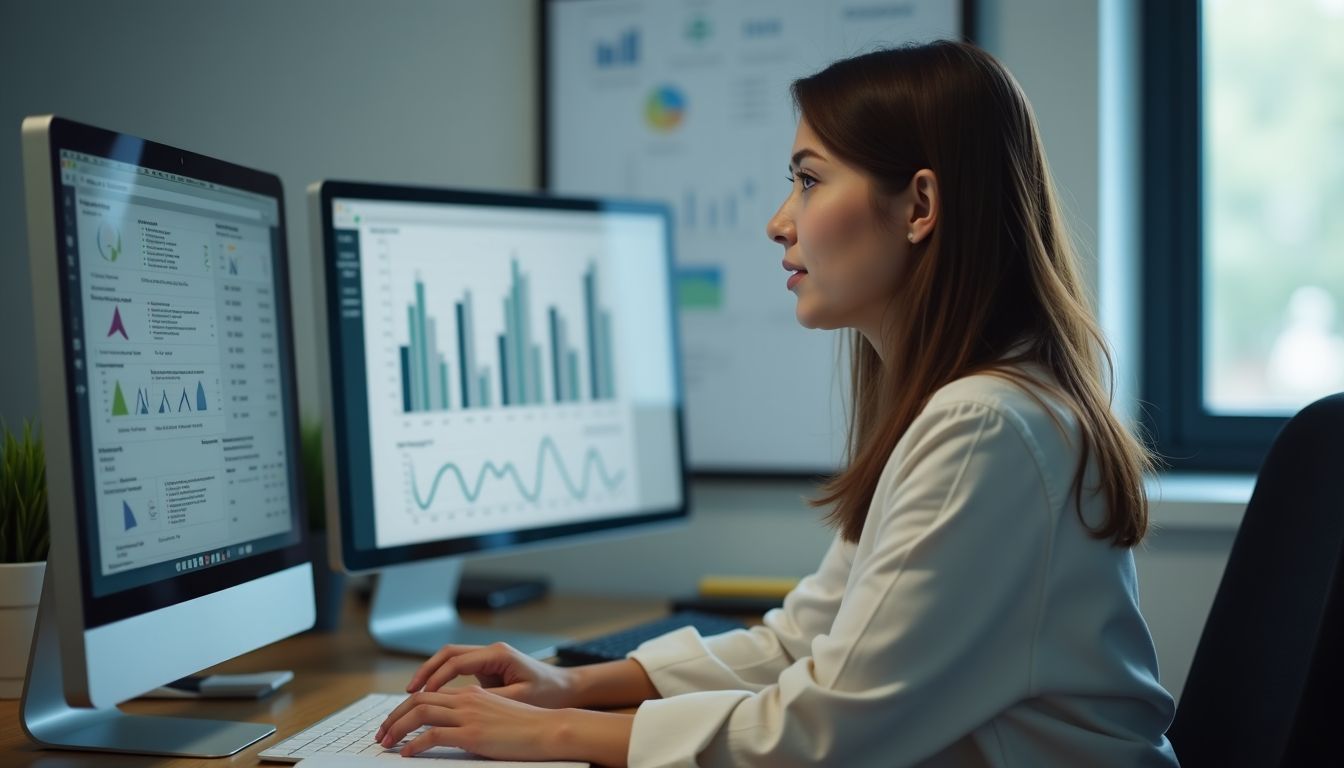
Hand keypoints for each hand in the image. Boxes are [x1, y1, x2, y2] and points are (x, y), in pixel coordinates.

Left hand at [374, 686, 569, 759]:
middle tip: (380, 733)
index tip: (394, 722)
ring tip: (386, 742)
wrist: (550, 728)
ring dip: (397, 728)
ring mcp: (469, 715)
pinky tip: (406, 753)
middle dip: (393, 716)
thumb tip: (454, 730)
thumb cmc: (529, 727)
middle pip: (418, 700)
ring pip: (420, 713)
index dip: (406, 707)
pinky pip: (433, 735)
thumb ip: (475, 717)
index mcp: (472, 695)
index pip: (429, 694)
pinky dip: (414, 743)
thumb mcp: (497, 716)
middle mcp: (467, 700)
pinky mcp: (473, 734)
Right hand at [404, 641, 577, 708]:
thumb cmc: (549, 693)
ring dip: (432, 674)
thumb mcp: (519, 699)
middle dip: (425, 671)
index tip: (421, 695)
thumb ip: (490, 701)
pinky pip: (459, 669)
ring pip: (451, 659)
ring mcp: (489, 658)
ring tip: (414, 693)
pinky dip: (443, 679)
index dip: (435, 678)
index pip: (456, 661)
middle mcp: (491, 652)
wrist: (568, 688)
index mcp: (498, 655)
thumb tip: (461, 707)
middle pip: (448, 654)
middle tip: (408, 692)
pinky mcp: (489, 668)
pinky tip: (433, 696)